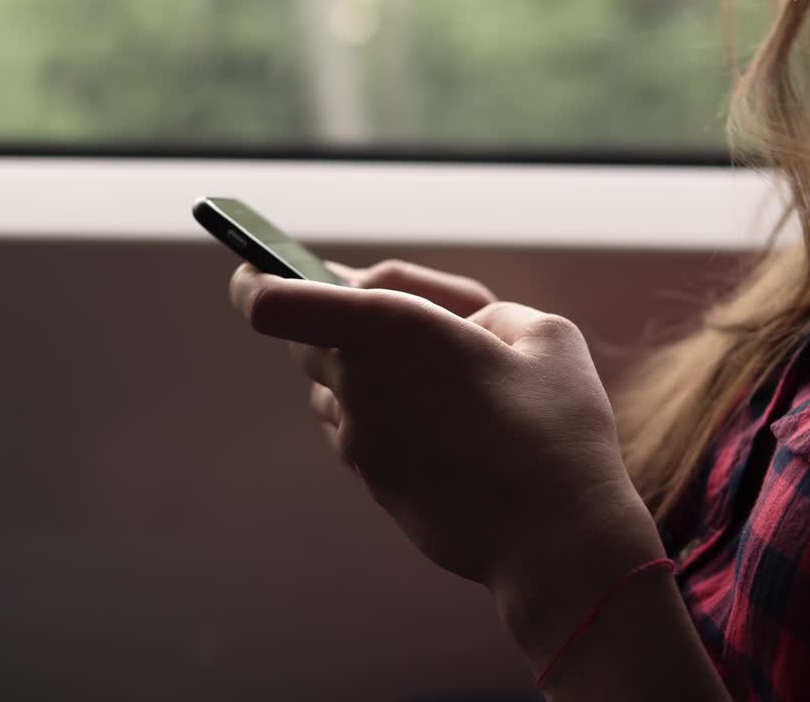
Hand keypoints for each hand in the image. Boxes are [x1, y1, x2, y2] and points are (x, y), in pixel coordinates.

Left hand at [227, 261, 664, 660]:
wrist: (556, 541)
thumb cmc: (557, 429)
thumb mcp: (543, 335)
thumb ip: (482, 312)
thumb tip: (454, 326)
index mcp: (392, 330)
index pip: (276, 303)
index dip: (257, 281)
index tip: (253, 268)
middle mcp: (360, 384)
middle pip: (304, 342)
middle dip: (329, 321)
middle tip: (377, 315)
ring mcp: (361, 440)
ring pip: (329, 390)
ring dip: (357, 372)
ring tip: (427, 373)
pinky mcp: (374, 483)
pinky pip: (355, 433)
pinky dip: (378, 416)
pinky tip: (433, 422)